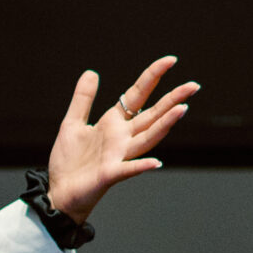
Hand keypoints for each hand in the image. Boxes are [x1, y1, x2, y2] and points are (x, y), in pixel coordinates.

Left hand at [46, 58, 197, 220]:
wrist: (59, 191)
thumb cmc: (69, 161)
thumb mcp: (71, 123)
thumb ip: (83, 99)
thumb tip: (91, 72)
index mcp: (113, 123)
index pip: (138, 95)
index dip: (153, 77)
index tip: (170, 60)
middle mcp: (122, 138)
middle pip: (152, 115)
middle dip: (172, 100)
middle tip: (193, 86)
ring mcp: (119, 156)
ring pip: (147, 138)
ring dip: (164, 125)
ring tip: (181, 110)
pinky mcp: (109, 174)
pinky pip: (128, 169)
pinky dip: (141, 166)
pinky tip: (156, 162)